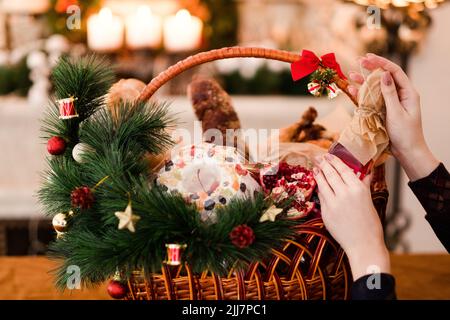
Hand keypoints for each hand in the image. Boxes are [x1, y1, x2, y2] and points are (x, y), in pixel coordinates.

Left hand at [313, 153, 389, 279]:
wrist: (363, 245)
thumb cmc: (370, 224)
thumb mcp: (369, 200)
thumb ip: (363, 185)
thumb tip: (366, 172)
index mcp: (358, 189)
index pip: (343, 169)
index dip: (334, 161)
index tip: (329, 155)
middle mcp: (345, 194)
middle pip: (331, 174)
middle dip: (323, 164)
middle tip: (318, 157)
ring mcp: (333, 203)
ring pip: (323, 184)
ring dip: (318, 174)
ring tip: (315, 168)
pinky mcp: (326, 213)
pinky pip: (321, 197)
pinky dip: (320, 189)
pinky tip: (319, 184)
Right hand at [348, 53, 438, 180]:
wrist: (407, 152)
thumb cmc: (405, 134)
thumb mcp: (397, 113)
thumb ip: (389, 94)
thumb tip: (384, 75)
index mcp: (408, 93)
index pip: (394, 72)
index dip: (381, 63)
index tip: (368, 58)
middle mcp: (399, 95)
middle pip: (384, 77)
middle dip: (371, 68)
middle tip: (358, 61)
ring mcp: (390, 103)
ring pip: (376, 88)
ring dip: (364, 81)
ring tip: (352, 74)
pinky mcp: (382, 111)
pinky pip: (371, 100)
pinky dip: (362, 95)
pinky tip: (352, 90)